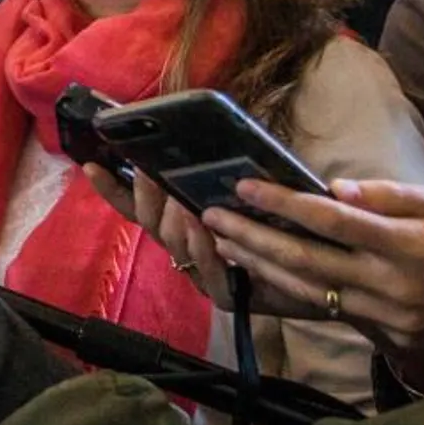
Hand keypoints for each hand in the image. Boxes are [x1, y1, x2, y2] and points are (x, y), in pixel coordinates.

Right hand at [83, 163, 311, 316]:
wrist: (332, 274)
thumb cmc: (291, 222)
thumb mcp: (256, 184)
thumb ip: (229, 165)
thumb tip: (209, 127)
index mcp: (185, 222)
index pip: (139, 206)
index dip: (113, 188)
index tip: (91, 163)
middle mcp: (187, 248)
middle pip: (150, 223)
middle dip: (147, 196)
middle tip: (150, 171)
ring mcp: (204, 273)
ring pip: (174, 247)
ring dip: (176, 222)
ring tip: (183, 201)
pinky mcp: (229, 297)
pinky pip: (210, 275)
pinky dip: (206, 252)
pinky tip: (208, 233)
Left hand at [203, 179, 423, 349]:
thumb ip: (393, 197)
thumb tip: (335, 186)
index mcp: (410, 246)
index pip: (330, 221)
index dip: (281, 203)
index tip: (242, 185)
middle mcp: (395, 287)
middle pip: (306, 261)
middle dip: (252, 237)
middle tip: (210, 215)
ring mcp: (392, 318)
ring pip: (312, 291)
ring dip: (263, 267)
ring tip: (225, 243)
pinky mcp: (394, 337)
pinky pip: (335, 311)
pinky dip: (298, 291)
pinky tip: (269, 272)